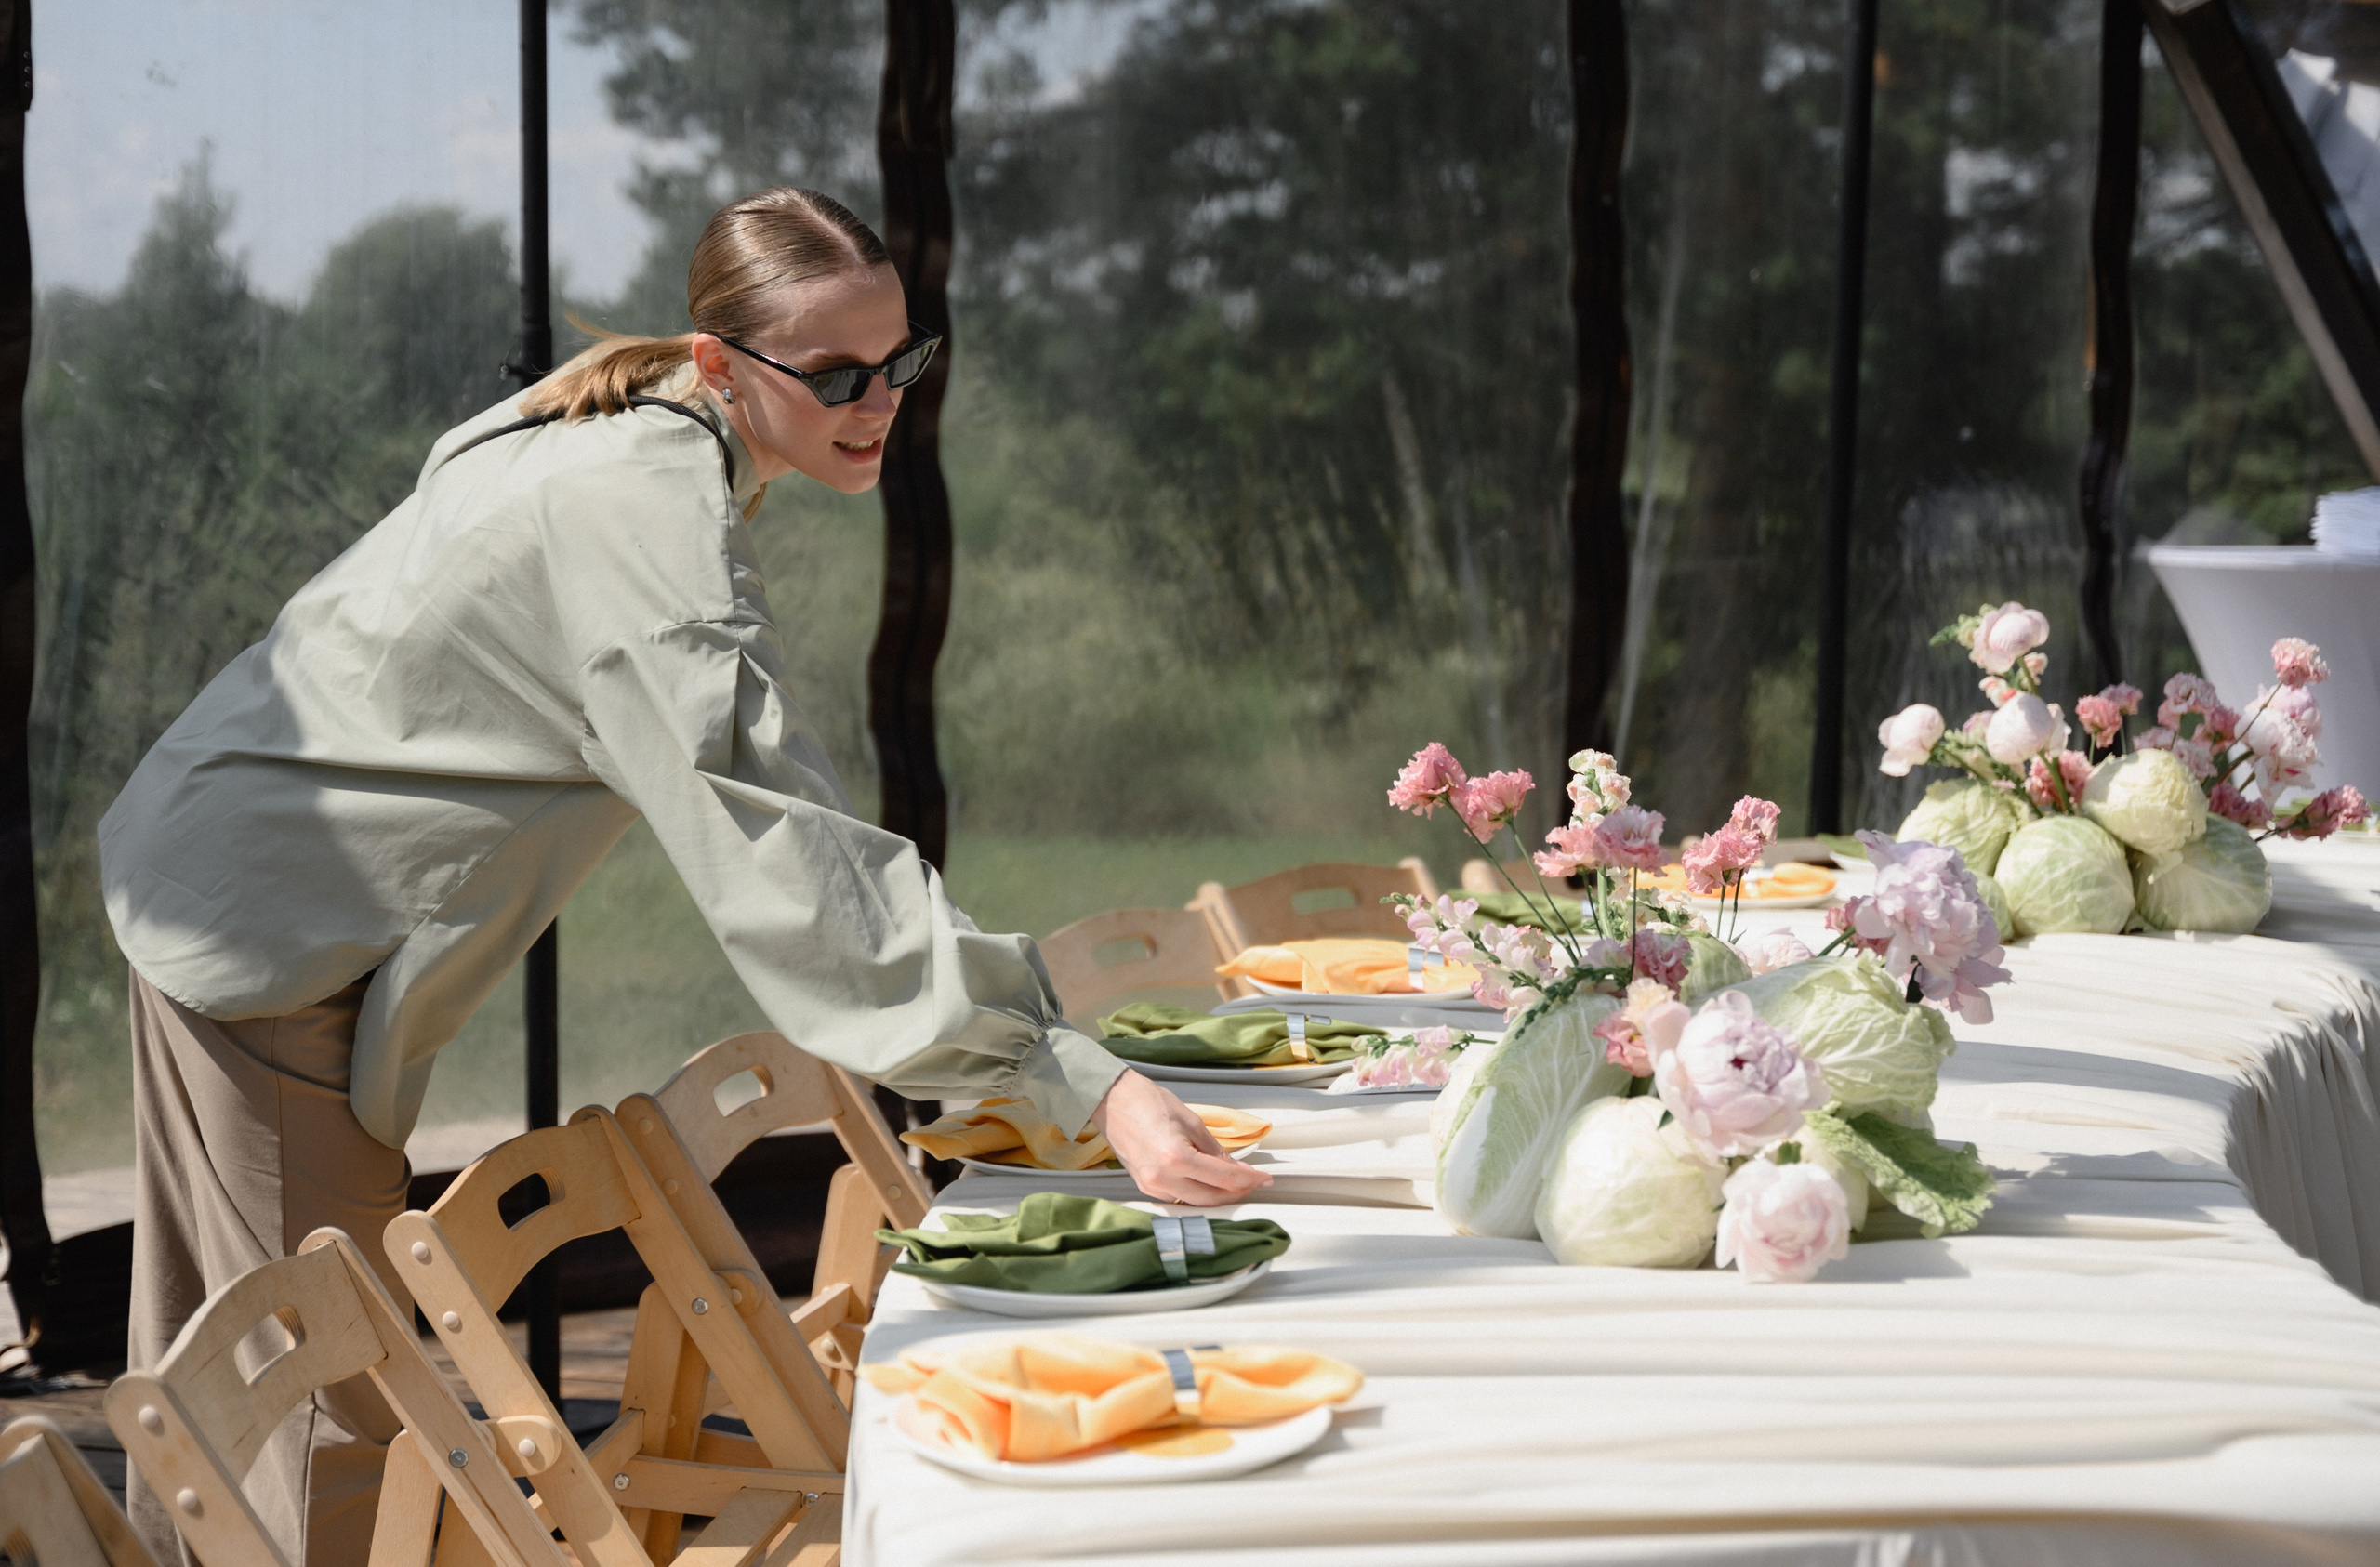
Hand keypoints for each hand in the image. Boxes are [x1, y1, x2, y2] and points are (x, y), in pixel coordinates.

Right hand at [1090, 1070, 1272, 1206]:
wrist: (1113, 1100)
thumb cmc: (1149, 1102)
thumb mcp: (1191, 1122)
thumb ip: (1215, 1150)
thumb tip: (1236, 1168)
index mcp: (1177, 1158)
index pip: (1224, 1178)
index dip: (1249, 1180)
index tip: (1265, 1179)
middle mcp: (1162, 1178)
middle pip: (1210, 1198)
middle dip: (1236, 1192)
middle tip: (1252, 1182)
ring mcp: (1150, 1185)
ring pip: (1194, 1202)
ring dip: (1216, 1195)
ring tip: (1233, 1181)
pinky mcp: (1144, 1186)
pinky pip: (1177, 1197)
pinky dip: (1196, 1192)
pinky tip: (1206, 1181)